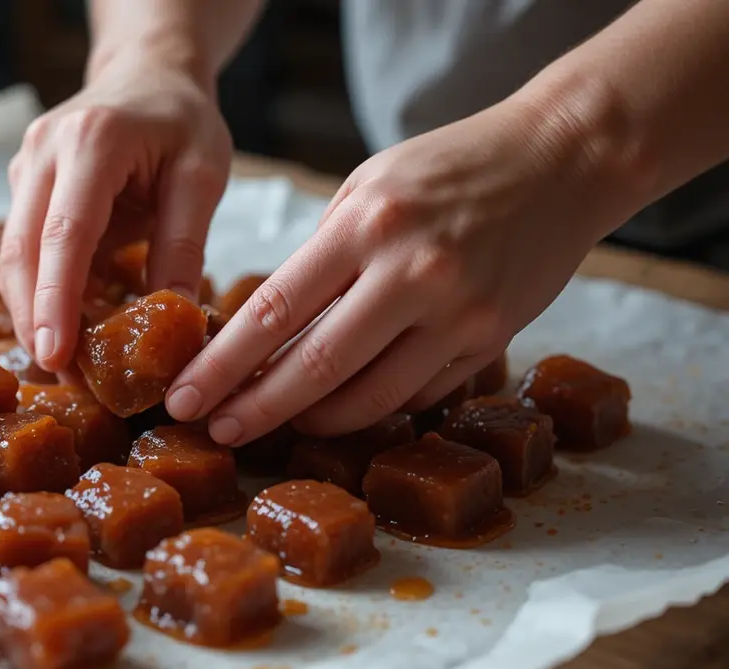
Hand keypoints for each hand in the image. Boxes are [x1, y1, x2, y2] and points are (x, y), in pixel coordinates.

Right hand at [0, 52, 232, 372]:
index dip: (55, 300)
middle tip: (61, 377)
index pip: (65, 233)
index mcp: (92, 141)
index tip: (54, 354)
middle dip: (34, 319)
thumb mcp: (201, 177)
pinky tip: (63, 328)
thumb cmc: (181, 121)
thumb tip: (176, 321)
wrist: (147, 73)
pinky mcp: (22, 187)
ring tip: (64, 365)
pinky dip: (39, 292)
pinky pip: (23, 249)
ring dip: (32, 312)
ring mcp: (24, 168)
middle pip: (22, 250)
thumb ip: (183, 246)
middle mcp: (43, 152)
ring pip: (13, 256)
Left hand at [165, 94, 616, 443]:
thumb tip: (269, 327)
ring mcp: (458, 314)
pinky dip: (375, 406)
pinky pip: (418, 394)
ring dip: (313, 420)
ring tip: (274, 425)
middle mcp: (412, 272)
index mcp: (366, 225)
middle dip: (256, 409)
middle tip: (216, 430)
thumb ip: (323, 254)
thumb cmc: (449, 168)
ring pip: (369, 397)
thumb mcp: (368, 186)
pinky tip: (344, 407)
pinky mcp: (491, 341)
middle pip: (314, 368)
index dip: (223, 365)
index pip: (274, 311)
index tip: (186, 396)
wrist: (562, 158)